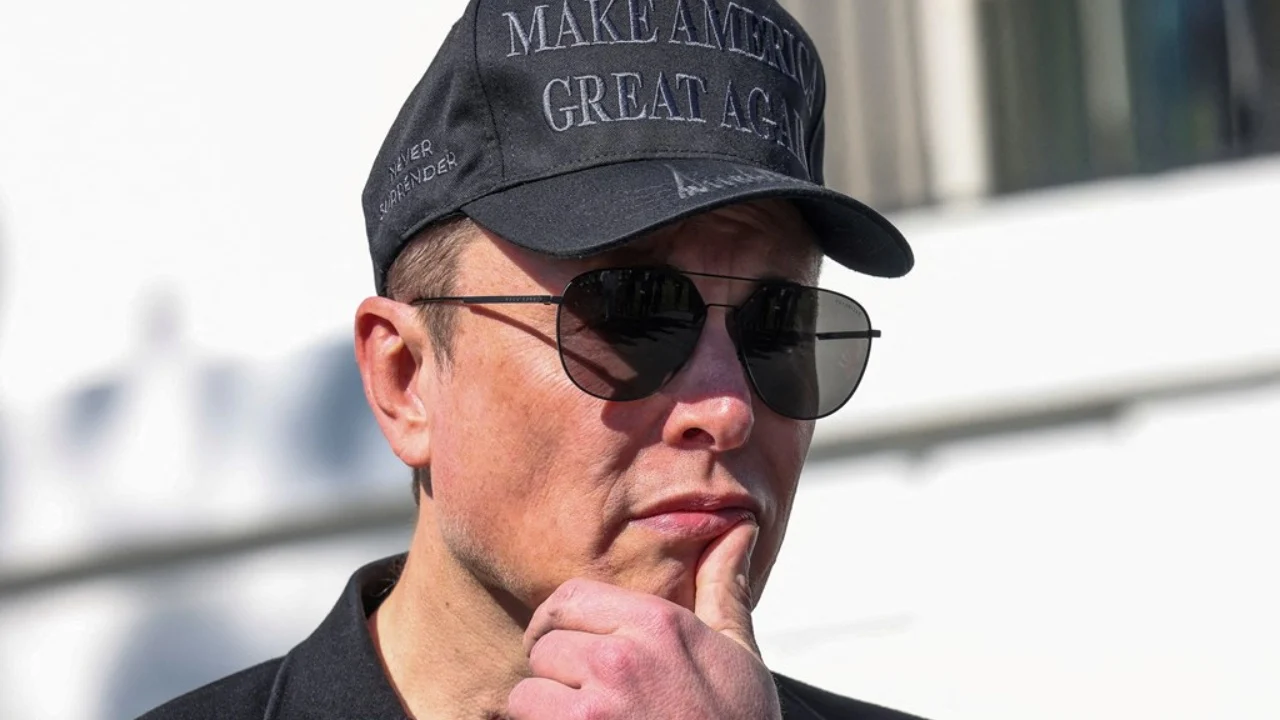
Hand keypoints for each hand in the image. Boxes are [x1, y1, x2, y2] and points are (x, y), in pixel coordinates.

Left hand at [507, 523, 780, 719]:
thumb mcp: (739, 652)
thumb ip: (723, 588)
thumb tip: (739, 529)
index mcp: (655, 623)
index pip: (569, 599)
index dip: (559, 622)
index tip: (565, 644)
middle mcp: (619, 658)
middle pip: (544, 645)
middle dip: (555, 670)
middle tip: (580, 692)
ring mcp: (593, 710)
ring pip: (526, 694)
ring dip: (544, 711)